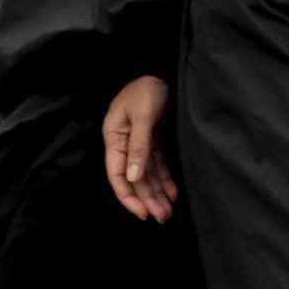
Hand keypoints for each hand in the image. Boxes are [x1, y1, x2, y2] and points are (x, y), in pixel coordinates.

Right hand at [102, 75, 178, 223]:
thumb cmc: (146, 88)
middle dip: (147, 200)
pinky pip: (158, 165)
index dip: (128, 196)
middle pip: (134, 179)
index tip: (143, 213)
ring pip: (147, 175)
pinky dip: (165, 180)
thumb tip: (134, 177)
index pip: (118, 175)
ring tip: (168, 212)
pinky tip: (173, 194)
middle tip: (162, 218)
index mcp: (115, 138)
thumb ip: (139, 145)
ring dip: (157, 194)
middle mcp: (125, 145)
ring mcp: (140, 144)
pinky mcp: (154, 141)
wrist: (160, 71)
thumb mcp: (143, 115)